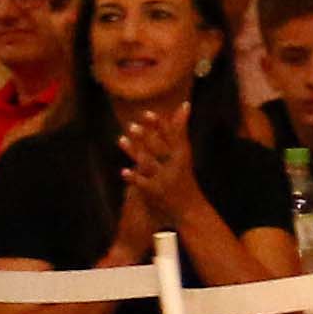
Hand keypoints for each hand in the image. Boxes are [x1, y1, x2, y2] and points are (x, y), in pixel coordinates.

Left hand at [118, 103, 196, 222]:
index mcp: (181, 154)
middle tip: (132, 125)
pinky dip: (134, 177)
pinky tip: (123, 171)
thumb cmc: (184, 178)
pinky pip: (143, 184)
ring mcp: (165, 179)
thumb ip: (179, 130)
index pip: (171, 136)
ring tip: (120, 139)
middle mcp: (174, 165)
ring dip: (134, 152)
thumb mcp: (184, 154)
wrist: (192, 209)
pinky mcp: (156, 192)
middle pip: (159, 148)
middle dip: (146, 137)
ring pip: (148, 163)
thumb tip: (183, 104)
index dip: (158, 125)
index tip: (147, 113)